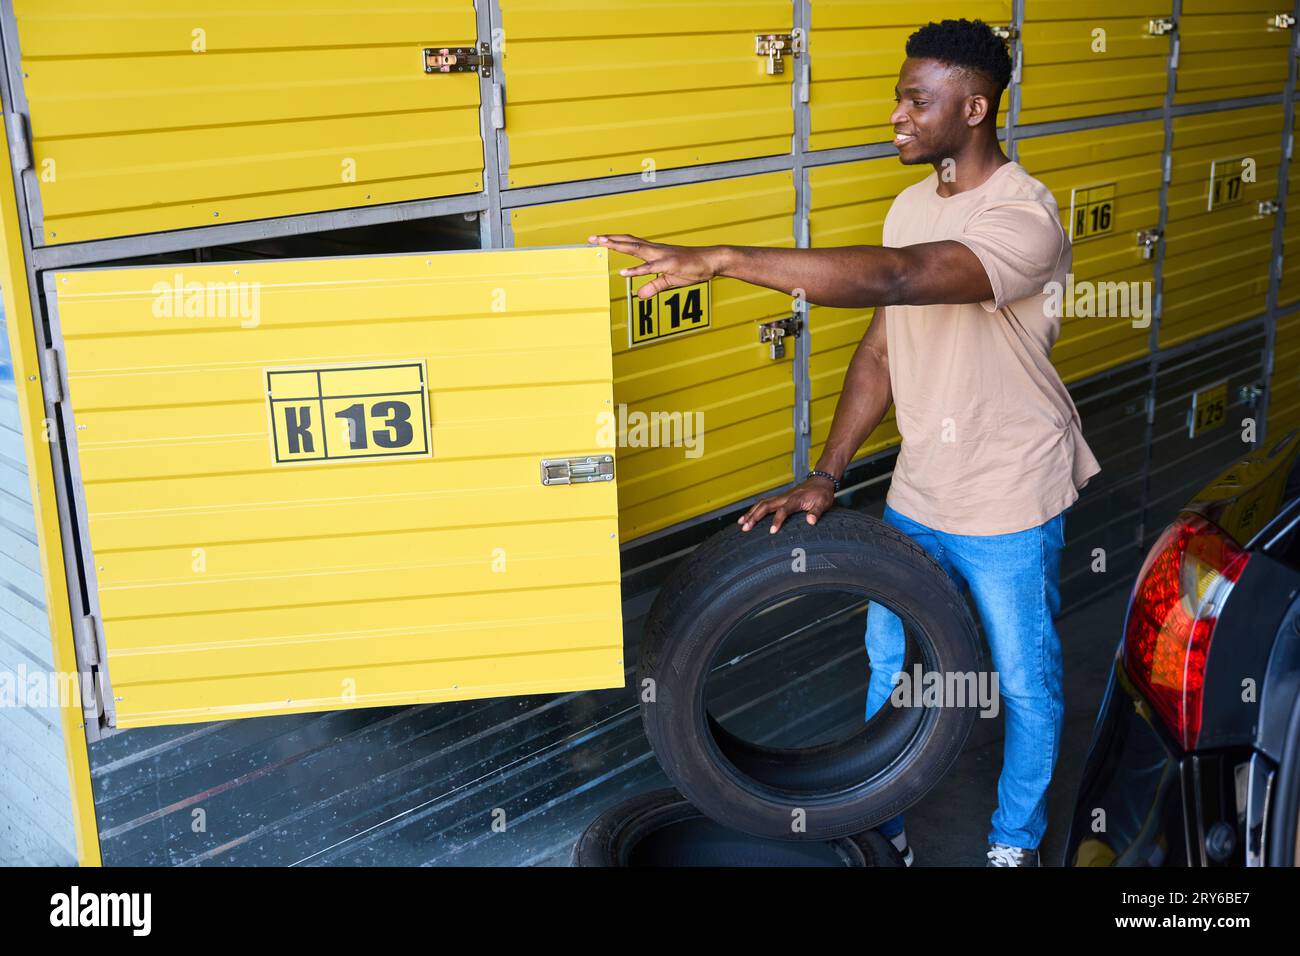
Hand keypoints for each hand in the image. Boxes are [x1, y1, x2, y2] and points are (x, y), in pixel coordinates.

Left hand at [587, 233, 724, 297]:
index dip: (614, 241)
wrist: (712, 260)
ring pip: (635, 249)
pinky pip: (650, 268)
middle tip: (592, 238)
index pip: (630, 244)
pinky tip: (624, 273)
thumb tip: (639, 295)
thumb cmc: (693, 268)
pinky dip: (636, 271)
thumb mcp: (669, 280)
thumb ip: (653, 286)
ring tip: (603, 244)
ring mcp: (662, 256)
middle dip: (609, 239)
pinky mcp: (669, 264)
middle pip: (628, 242)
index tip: (598, 239)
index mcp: (654, 252)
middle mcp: (655, 250)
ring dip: (618, 246)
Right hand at [737, 477, 836, 533]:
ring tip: (741, 523)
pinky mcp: (779, 498)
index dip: (777, 520)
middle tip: (746, 528)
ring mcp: (780, 497)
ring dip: (751, 513)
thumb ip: (816, 512)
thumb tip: (811, 521)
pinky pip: (763, 503)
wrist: (820, 481)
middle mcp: (785, 497)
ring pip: (762, 504)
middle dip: (755, 517)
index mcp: (795, 500)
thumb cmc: (821, 494)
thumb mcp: (824, 503)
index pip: (784, 510)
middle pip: (766, 506)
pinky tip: (747, 516)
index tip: (771, 531)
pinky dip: (754, 509)